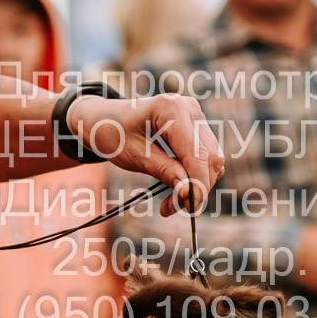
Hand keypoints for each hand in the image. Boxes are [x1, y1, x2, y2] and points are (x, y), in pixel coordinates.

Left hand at [64, 91, 224, 215]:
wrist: (104, 119)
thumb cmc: (113, 133)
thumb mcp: (133, 155)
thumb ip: (163, 171)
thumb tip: (188, 192)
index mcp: (172, 109)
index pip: (197, 155)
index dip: (198, 185)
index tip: (189, 209)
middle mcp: (190, 109)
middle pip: (210, 158)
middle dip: (196, 188)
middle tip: (170, 208)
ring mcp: (195, 116)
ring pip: (212, 160)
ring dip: (196, 186)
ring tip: (169, 203)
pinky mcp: (196, 128)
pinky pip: (205, 158)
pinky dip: (194, 177)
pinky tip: (175, 188)